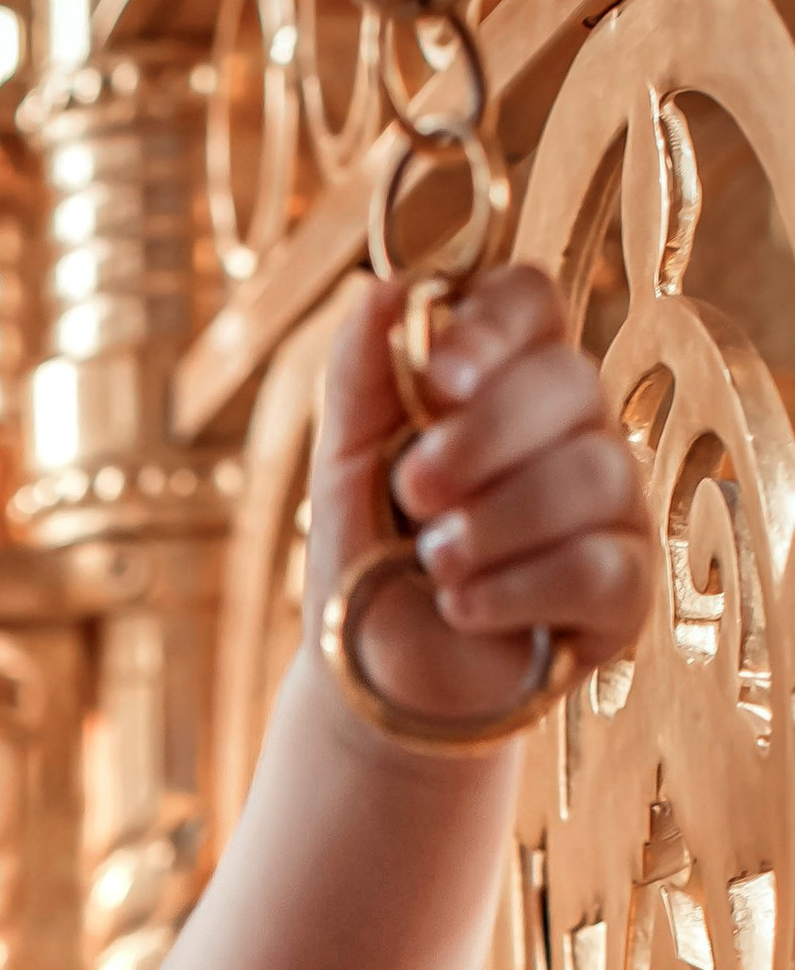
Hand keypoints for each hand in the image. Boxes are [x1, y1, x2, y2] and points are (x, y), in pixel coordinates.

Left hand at [305, 263, 653, 741]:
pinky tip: (463, 607)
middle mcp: (574, 429)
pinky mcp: (624, 591)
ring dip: (495, 522)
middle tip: (415, 491)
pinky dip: (519, 587)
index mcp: (507, 380)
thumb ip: (359, 378)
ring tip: (431, 564)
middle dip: (482, 439)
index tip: (443, 375)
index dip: (496, 326)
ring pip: (592, 474)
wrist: (375, 680)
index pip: (533, 303)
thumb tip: (381, 289)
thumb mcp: (344, 466)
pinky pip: (598, 566)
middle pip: (570, 380)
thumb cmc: (369, 561)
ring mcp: (610, 508)